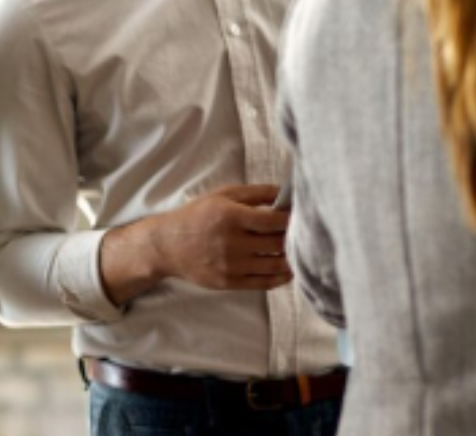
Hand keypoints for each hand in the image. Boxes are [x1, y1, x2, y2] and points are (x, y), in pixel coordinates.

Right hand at [151, 184, 293, 290]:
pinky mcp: (229, 282)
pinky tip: (288, 271)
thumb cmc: (199, 214)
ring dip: (291, 260)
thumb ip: (257, 193)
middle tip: (306, 234)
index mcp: (231, 217)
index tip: (302, 217)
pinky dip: (280, 278)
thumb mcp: (224, 195)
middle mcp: (232, 243)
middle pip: (276, 244)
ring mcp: (231, 266)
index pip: (273, 220)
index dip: (292, 219)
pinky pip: (262, 283)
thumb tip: (287, 191)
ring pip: (273, 266)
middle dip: (294, 239)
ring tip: (302, 253)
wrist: (169, 245)